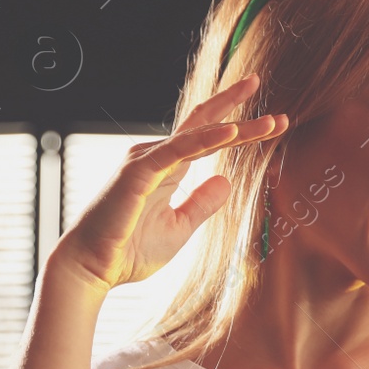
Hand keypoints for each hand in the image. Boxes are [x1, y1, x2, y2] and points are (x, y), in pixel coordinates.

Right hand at [52, 74, 286, 292]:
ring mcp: (147, 160)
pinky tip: (232, 131)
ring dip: (236, 126)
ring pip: (199, 135)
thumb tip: (227, 180)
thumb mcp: (180, 227)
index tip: (274, 123)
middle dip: (238, 108)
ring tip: (270, 122)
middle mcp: (158, 157)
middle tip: (271, 99)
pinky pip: (180, 150)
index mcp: (168, 168)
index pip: (209, 139)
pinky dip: (207, 139)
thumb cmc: (129, 250)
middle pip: (205, 126)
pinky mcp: (140, 171)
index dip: (242, 130)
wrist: (93, 268)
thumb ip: (202, 203)